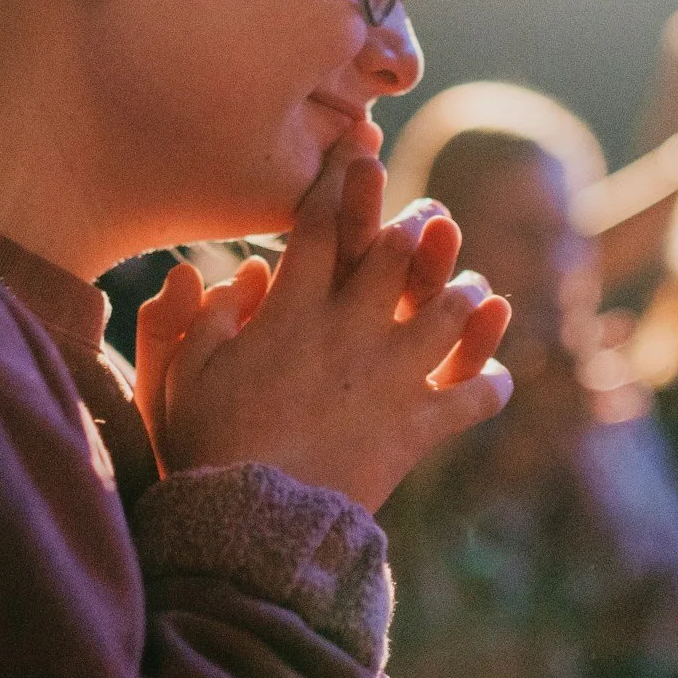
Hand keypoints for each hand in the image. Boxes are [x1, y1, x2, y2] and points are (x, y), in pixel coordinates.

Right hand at [131, 125, 514, 510]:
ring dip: (467, 297)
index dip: (343, 182)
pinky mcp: (418, 428)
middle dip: (421, 227)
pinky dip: (489, 386)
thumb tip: (237, 276)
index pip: (323, 226)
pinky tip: (494, 379)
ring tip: (476, 291)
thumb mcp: (183, 375)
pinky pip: (472, 398)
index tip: (360, 153)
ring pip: (450, 315)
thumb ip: (203, 318)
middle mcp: (350, 330)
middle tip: (434, 218)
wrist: (252, 524)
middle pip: (401, 254)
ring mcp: (391, 377)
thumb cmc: (208, 447)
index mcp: (293, 311)